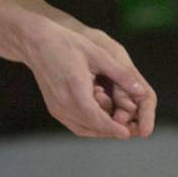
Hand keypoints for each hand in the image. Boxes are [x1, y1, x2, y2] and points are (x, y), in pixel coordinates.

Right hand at [23, 22, 155, 138]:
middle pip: (91, 127)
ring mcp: (56, 108)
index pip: (96, 118)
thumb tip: (141, 92)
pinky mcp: (54, 108)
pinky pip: (75, 124)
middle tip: (131, 130)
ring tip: (120, 126)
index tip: (128, 134)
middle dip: (111, 131)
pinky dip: (90, 126)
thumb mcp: (97, 54)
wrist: (36, 43)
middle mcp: (62, 103)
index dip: (113, 128)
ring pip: (83, 129)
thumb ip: (121, 74)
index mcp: (74, 89)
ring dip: (101, 131)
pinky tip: (103, 120)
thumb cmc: (67, 44)